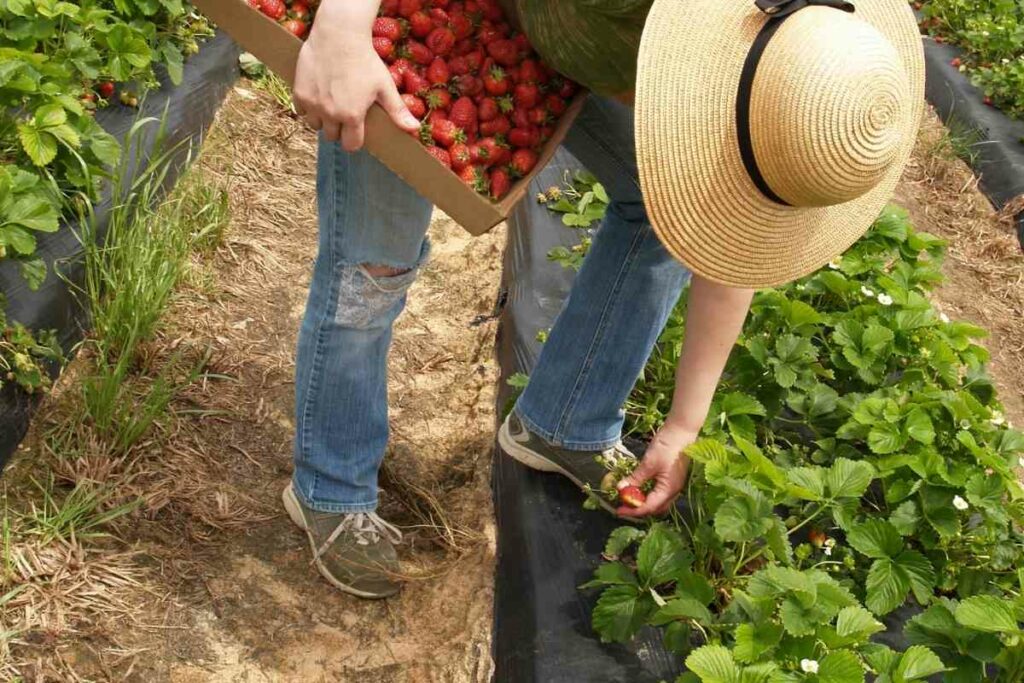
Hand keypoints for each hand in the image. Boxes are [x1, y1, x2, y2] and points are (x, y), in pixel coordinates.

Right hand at [293, 14, 418, 150]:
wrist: (339, 36)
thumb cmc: (366, 61)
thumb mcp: (385, 87)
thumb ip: (397, 111)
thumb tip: (414, 129)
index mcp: (352, 116)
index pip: (351, 145)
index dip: (355, 140)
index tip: (357, 131)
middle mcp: (330, 114)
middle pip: (332, 136)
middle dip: (339, 129)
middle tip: (344, 113)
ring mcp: (313, 104)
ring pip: (315, 125)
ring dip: (322, 120)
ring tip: (330, 105)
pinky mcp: (299, 93)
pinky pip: (301, 111)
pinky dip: (308, 107)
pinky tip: (318, 95)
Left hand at [617, 419, 695, 517]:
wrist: (682, 431)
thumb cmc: (667, 447)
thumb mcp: (648, 463)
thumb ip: (636, 478)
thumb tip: (621, 489)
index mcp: (668, 490)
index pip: (649, 507)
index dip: (633, 511)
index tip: (618, 511)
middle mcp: (673, 491)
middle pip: (655, 508)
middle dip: (638, 509)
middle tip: (623, 505)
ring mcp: (674, 485)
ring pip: (658, 502)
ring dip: (644, 502)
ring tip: (629, 497)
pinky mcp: (672, 479)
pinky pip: (659, 493)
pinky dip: (648, 494)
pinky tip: (639, 488)